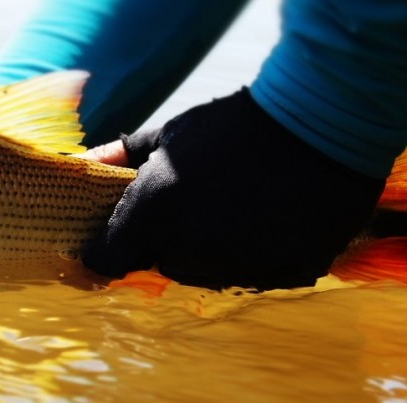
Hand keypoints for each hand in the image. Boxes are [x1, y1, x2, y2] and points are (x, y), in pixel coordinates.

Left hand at [79, 89, 385, 289]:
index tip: (116, 236)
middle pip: (162, 264)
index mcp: (153, 215)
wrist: (324, 123)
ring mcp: (239, 267)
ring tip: (239, 204)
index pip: (105, 261)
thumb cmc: (236, 124)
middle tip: (196, 200)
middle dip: (168, 239)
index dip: (108, 249)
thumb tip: (82, 164)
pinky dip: (259, 254)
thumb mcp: (170, 134)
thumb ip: (122, 159)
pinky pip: (256, 274)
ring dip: (213, 249)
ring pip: (208, 272)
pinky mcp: (284, 275)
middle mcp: (190, 250)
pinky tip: (274, 217)